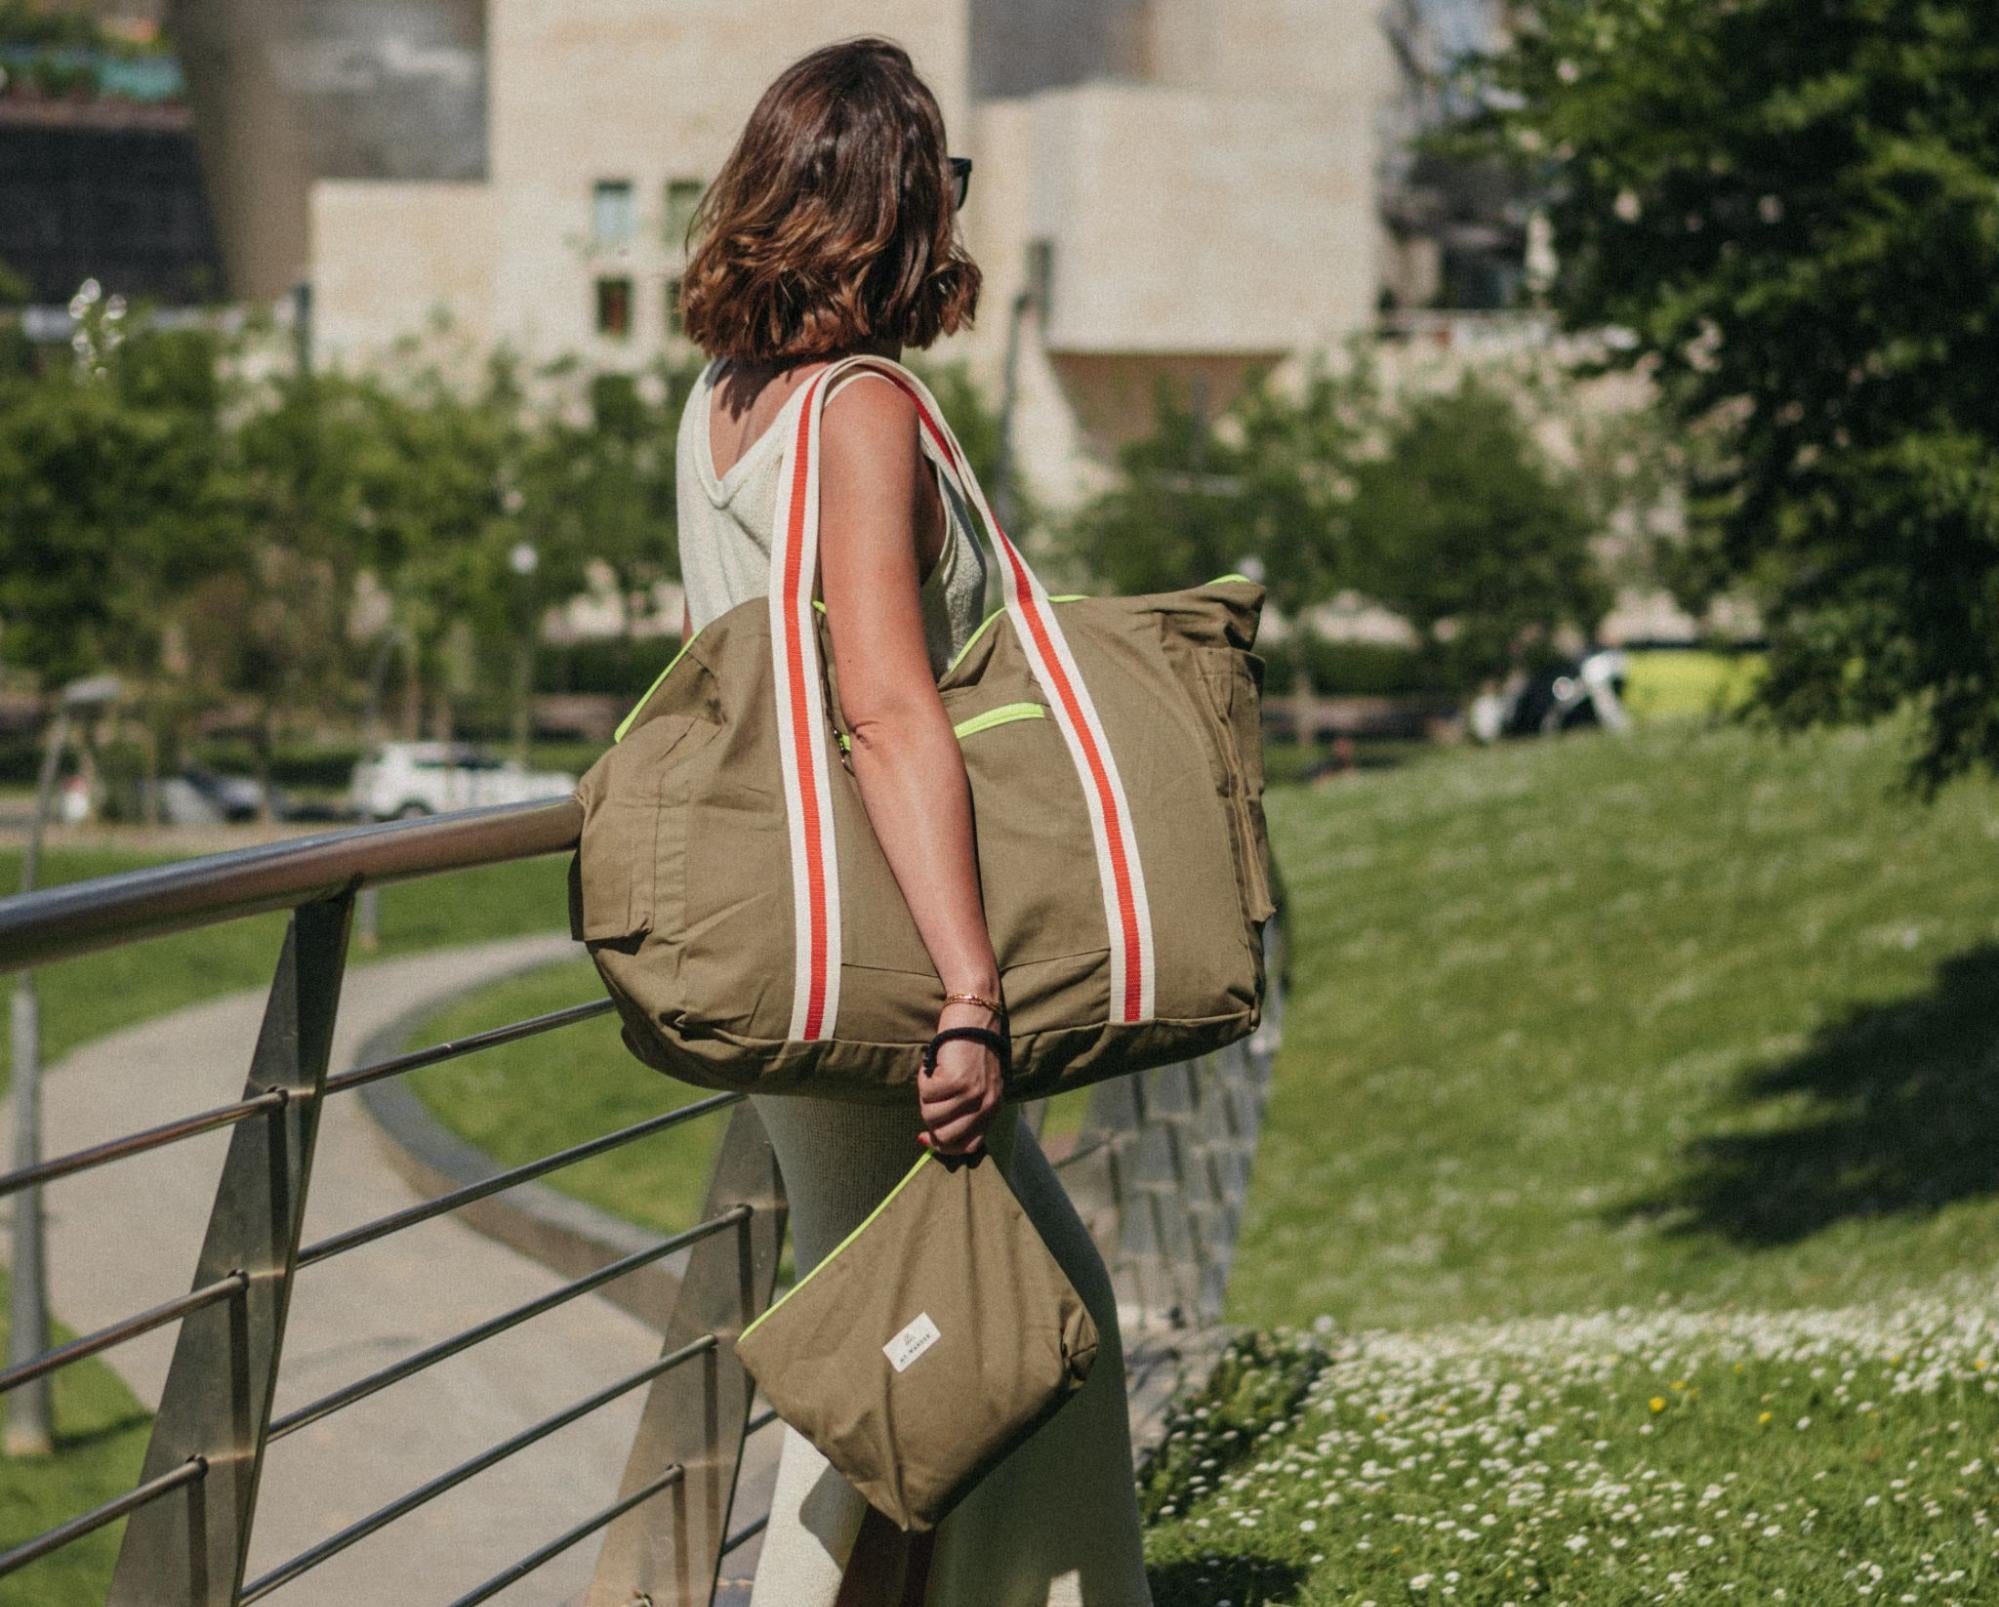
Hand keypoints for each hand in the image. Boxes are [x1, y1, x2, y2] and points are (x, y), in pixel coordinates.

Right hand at [917, 999, 1004, 1155]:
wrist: (975, 1013)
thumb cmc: (970, 1047)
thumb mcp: (977, 1083)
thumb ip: (965, 1109)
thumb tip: (933, 1137)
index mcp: (993, 1108)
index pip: (968, 1147)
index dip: (942, 1145)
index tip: (925, 1135)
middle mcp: (986, 1104)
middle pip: (946, 1137)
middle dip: (929, 1120)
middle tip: (929, 1097)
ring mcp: (972, 1094)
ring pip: (931, 1117)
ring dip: (925, 1097)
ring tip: (933, 1076)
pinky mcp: (956, 1080)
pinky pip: (926, 1094)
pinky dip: (923, 1079)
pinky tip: (932, 1064)